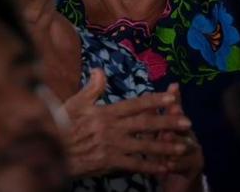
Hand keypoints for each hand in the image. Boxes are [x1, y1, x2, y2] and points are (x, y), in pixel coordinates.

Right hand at [62, 71, 195, 176]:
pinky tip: (164, 168)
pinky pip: (134, 165)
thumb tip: (100, 70)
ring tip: (182, 146)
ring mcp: (112, 146)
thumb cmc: (62, 124)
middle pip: (145, 125)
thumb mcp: (76, 102)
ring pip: (143, 146)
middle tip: (187, 123)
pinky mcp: (109, 162)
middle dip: (168, 123)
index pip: (136, 104)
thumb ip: (92, 88)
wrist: (51, 149)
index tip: (172, 97)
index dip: (155, 101)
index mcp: (107, 112)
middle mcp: (112, 128)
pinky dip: (150, 167)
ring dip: (164, 147)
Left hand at [157, 85, 204, 190]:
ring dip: (176, 142)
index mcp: (178, 126)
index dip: (174, 99)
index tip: (172, 87)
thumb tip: (145, 96)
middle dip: (175, 119)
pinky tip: (169, 165)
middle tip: (168, 113)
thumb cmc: (163, 155)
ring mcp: (195, 151)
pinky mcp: (196, 167)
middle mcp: (189, 135)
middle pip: (183, 125)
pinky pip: (187, 165)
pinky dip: (177, 164)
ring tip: (166, 139)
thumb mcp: (155, 137)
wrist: (178, 181)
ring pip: (186, 144)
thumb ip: (151, 118)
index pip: (176, 109)